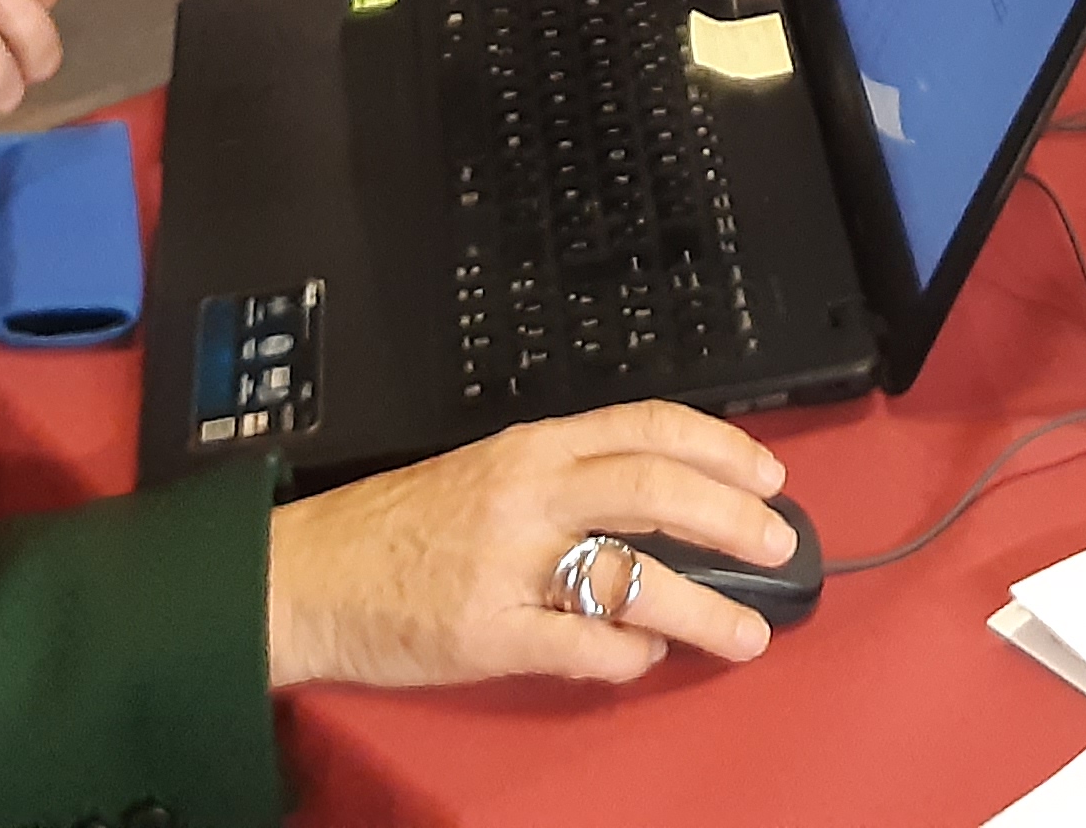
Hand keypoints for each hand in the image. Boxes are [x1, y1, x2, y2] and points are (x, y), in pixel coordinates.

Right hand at [267, 404, 793, 691]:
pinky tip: (646, 659)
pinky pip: (582, 646)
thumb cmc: (399, 528)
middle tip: (779, 547)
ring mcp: (508, 564)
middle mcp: (527, 494)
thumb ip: (568, 482)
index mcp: (533, 448)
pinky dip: (628, 656)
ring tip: (747, 633)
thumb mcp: (490, 475)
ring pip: (630, 575)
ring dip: (703, 608)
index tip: (768, 476)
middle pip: (655, 490)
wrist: (306, 575)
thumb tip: (666, 508)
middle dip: (733, 520)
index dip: (719, 447)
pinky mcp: (487, 632)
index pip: (646, 426)